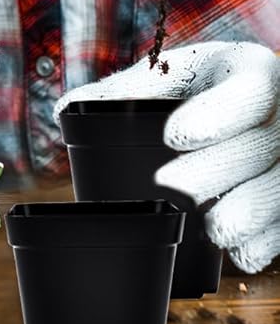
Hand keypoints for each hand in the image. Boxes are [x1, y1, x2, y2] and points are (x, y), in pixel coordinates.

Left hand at [56, 42, 279, 273]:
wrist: (237, 101)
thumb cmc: (192, 87)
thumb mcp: (165, 76)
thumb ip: (122, 91)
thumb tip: (65, 110)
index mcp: (247, 68)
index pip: (247, 90)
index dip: (215, 115)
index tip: (172, 136)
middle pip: (260, 145)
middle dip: (216, 170)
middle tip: (171, 187)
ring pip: (279, 185)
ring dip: (249, 211)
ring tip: (214, 230)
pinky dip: (266, 240)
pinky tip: (244, 256)